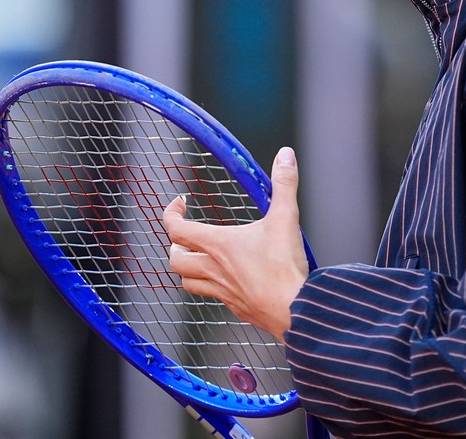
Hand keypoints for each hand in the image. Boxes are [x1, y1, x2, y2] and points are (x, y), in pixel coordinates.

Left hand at [162, 146, 309, 341]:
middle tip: (186, 235)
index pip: (177, 229)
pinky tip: (226, 279)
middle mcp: (213, 269)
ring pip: (187, 282)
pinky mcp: (234, 306)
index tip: (179, 203)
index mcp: (219, 245)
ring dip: (186, 268)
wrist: (293, 309)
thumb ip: (284, 183)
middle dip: (175, 245)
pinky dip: (209, 286)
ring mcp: (222, 291)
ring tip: (198, 258)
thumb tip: (286, 155)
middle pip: (175, 259)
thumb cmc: (284, 268)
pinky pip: (210, 296)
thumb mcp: (286, 218)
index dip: (171, 213)